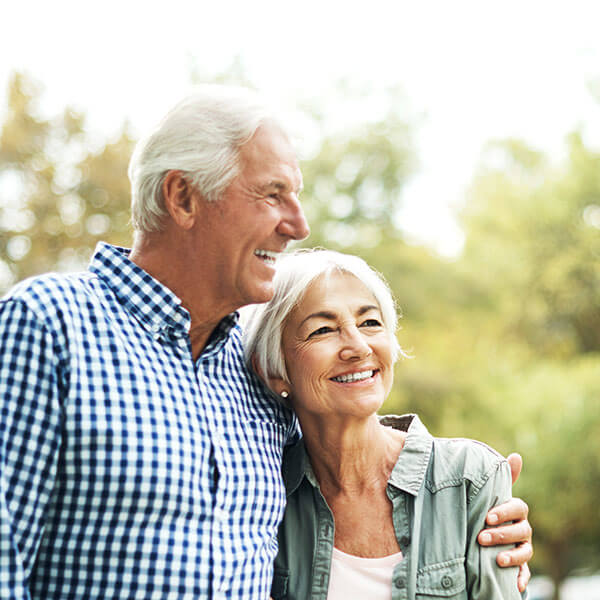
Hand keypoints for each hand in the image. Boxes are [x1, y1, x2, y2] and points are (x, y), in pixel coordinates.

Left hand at [477, 453, 532, 591]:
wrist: (484, 528)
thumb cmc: (489, 507)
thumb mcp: (492, 493)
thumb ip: (502, 477)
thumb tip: (517, 456)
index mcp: (516, 510)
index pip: (518, 508)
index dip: (505, 512)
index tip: (487, 517)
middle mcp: (524, 528)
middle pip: (521, 530)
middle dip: (501, 534)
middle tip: (481, 537)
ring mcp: (523, 547)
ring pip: (525, 552)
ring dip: (511, 556)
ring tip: (496, 559)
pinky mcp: (520, 565)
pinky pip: (525, 573)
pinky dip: (521, 578)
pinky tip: (515, 585)